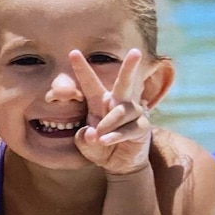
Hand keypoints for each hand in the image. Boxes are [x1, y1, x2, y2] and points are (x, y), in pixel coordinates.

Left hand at [69, 48, 151, 173]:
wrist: (118, 164)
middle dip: (130, 67)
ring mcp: (133, 114)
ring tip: (99, 136)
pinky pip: (128, 128)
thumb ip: (82, 138)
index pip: (90, 83)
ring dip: (107, 123)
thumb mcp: (84, 144)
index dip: (82, 68)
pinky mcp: (142, 127)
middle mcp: (117, 103)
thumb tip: (91, 133)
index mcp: (100, 102)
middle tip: (136, 51)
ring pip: (120, 111)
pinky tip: (105, 141)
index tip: (72, 51)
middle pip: (124, 82)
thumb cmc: (100, 148)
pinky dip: (115, 135)